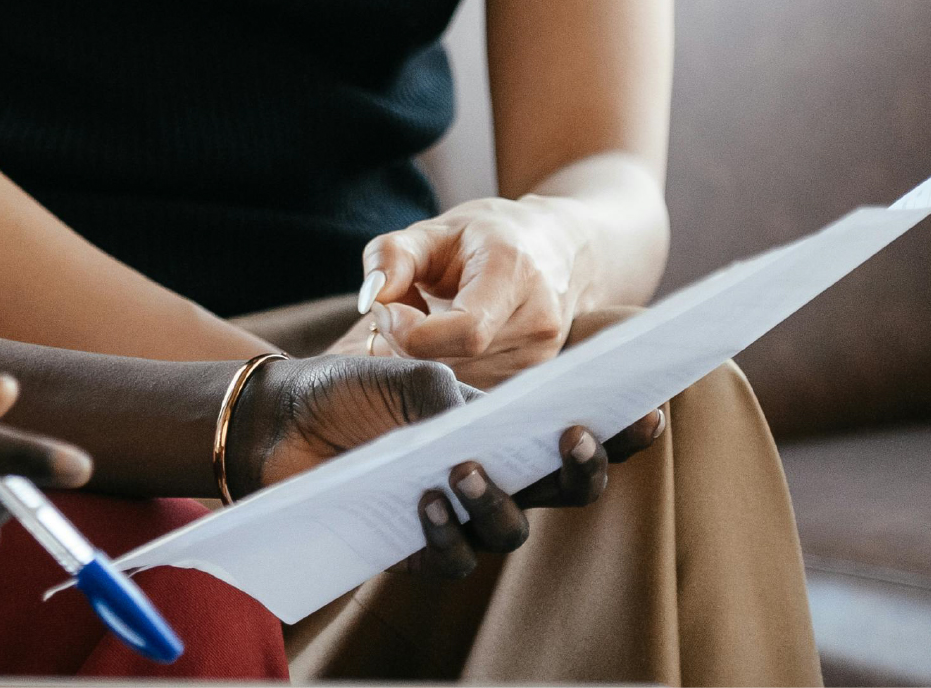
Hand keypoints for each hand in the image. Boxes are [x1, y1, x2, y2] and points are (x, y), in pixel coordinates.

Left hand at [228, 353, 665, 579]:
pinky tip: (423, 499)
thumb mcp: (407, 372)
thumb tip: (485, 424)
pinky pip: (452, 558)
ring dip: (497, 500)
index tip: (650, 411)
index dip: (621, 433)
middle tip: (574, 437)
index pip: (576, 435)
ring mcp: (460, 516)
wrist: (280, 419)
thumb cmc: (352, 388)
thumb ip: (452, 392)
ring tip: (464, 467)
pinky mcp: (418, 548)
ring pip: (511, 529)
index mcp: (505, 429)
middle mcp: (496, 478)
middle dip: (581, 469)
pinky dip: (444, 531)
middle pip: (564, 491)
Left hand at [354, 195, 594, 387]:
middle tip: (402, 307)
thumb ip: (392, 256)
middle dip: (408, 341)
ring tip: (430, 318)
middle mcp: (537, 323)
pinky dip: (445, 367)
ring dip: (424, 358)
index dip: (412, 332)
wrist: (557, 251)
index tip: (387, 308)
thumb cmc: (488, 236)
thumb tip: (372, 299)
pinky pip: (469, 387)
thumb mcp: (434, 230)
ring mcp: (539, 358)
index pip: (466, 332)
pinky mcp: (530, 380)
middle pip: (454, 360)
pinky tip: (447, 339)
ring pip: (457, 380)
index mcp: (515, 275)